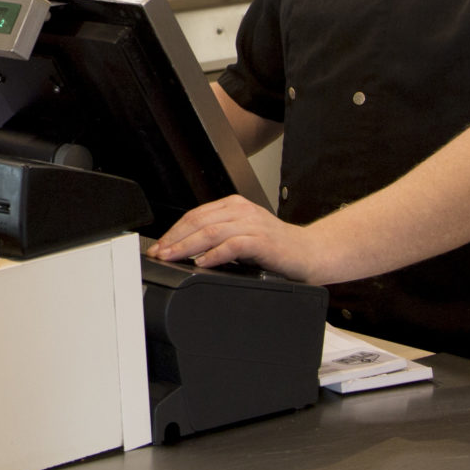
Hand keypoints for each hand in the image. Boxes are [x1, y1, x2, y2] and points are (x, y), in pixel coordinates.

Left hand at [152, 193, 319, 280]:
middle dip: (174, 239)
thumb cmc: (277, 249)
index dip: (173, 231)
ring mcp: (253, 224)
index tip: (159, 247)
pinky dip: (214, 255)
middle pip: (198, 221)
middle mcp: (242, 211)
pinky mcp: (263, 241)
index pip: (195, 215)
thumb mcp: (243, 236)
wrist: (311, 253)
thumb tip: (185, 251)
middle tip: (158, 253)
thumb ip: (219, 238)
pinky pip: (233, 245)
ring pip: (211, 232)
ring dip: (187, 246)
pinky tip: (201, 263)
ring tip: (172, 258)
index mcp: (234, 206)